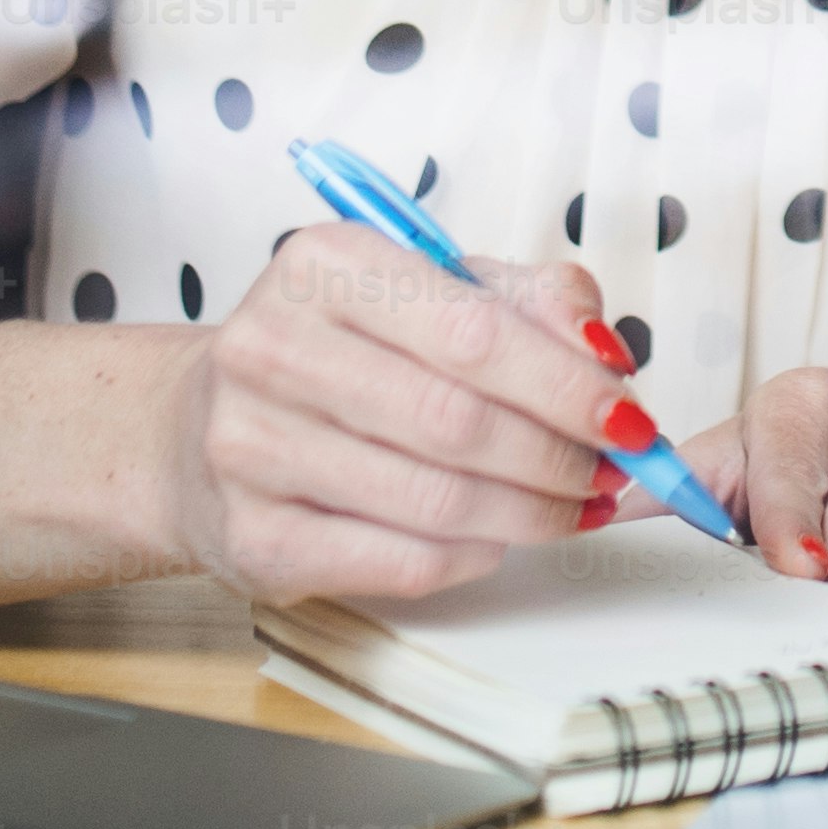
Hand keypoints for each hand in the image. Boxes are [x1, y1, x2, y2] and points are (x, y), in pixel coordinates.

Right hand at [155, 223, 640, 606]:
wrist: (201, 424)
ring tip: (571, 506)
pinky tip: (498, 537)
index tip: (626, 415)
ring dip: (530, 514)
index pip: (473, 333)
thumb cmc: (344, 349)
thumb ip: (530, 299)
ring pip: (435, 502)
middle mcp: (270, 349)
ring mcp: (250, 450)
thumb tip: (603, 352)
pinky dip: (472, 557)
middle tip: (610, 471)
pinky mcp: (252, 540)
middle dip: (558, 456)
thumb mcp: (433, 288)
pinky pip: (398, 563)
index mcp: (321, 265)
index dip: (567, 384)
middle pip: (458, 423)